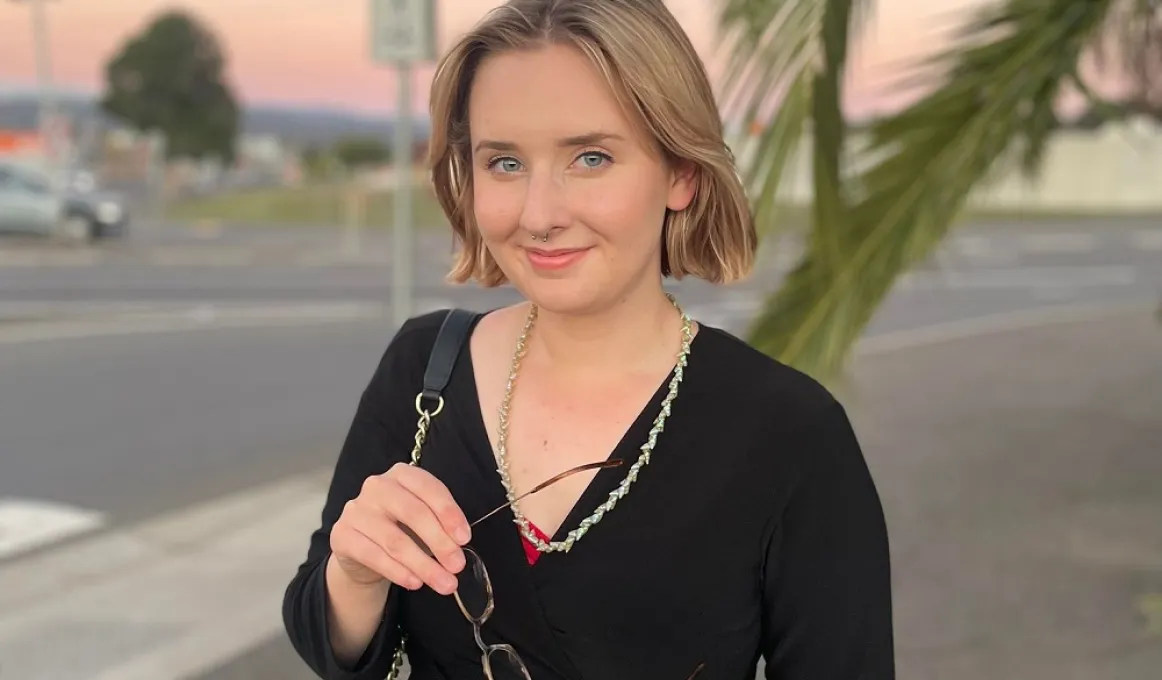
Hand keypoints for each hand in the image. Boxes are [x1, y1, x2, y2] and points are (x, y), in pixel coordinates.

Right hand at [329, 462, 471, 594]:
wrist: (363, 549)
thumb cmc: (402, 529)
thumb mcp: (423, 521)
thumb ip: (441, 527)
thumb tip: (458, 548)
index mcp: (402, 474)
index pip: (428, 488)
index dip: (449, 512)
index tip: (465, 538)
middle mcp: (377, 486)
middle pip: (413, 513)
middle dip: (439, 542)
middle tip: (457, 565)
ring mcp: (356, 509)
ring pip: (394, 540)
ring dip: (423, 565)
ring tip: (444, 583)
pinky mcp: (341, 535)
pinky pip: (373, 555)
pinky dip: (398, 572)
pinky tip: (416, 583)